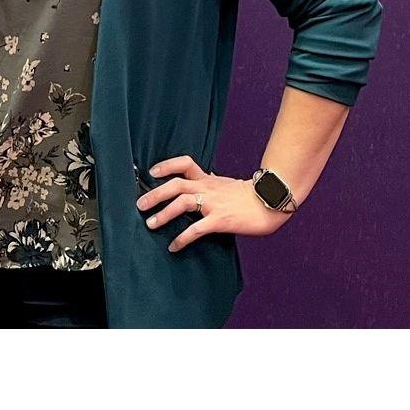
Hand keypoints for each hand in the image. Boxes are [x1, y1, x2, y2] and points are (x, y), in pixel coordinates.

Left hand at [135, 154, 290, 252]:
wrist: (269, 203)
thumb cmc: (248, 196)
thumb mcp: (226, 185)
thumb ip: (211, 184)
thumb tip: (201, 181)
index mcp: (208, 179)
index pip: (185, 163)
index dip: (167, 165)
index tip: (152, 171)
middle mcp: (207, 188)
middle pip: (176, 184)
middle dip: (155, 194)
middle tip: (140, 204)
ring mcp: (213, 203)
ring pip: (182, 203)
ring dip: (163, 214)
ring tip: (150, 224)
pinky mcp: (220, 220)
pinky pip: (196, 229)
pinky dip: (182, 238)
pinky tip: (173, 246)